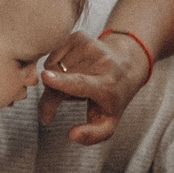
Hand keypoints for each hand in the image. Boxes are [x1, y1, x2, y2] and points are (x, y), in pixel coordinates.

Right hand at [37, 30, 150, 144]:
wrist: (127, 63)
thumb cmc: (114, 96)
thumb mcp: (109, 122)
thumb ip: (92, 135)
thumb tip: (71, 135)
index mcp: (106, 85)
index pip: (81, 84)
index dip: (62, 82)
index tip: (46, 77)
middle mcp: (98, 62)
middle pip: (59, 79)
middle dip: (52, 95)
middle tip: (57, 107)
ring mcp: (88, 45)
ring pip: (52, 67)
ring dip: (56, 80)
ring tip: (72, 84)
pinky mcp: (78, 36)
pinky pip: (53, 56)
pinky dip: (56, 66)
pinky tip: (70, 70)